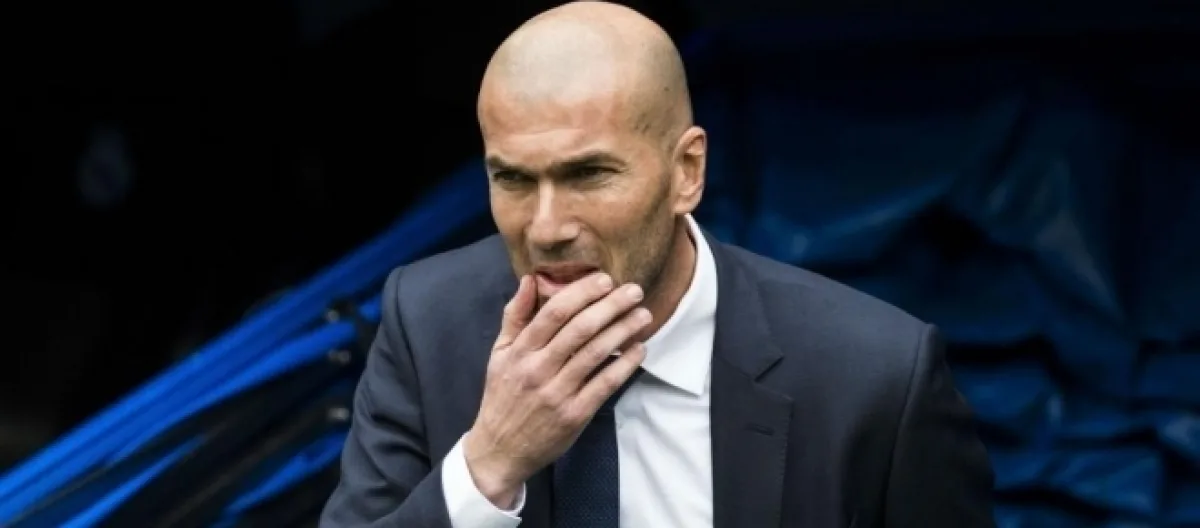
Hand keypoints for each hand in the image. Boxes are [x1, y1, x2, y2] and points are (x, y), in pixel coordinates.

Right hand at [463, 272, 650, 507]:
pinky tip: (639, 349)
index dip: (582, 292)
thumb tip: (530, 279)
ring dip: (623, 330)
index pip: (554, 312)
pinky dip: (624, 364)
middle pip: (580, 329)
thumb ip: (514, 316)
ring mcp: (558, 393)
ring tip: (643, 315)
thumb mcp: (499, 354)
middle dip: (611, 306)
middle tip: (634, 291)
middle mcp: (538, 369)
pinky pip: (605, 384)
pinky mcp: (575, 415)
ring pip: (596, 353)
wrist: (500, 450)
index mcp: (520, 351)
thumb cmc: (502, 397)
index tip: (605, 279)